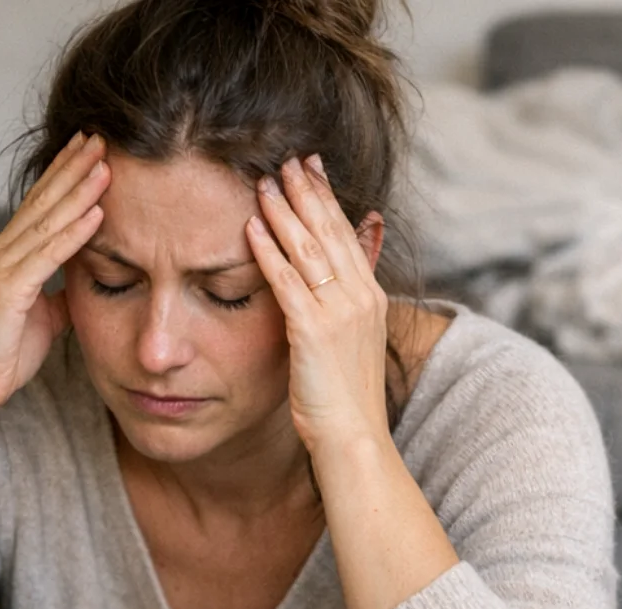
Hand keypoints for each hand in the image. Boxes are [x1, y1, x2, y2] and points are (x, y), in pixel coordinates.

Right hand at [0, 132, 110, 420]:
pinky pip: (47, 256)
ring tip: (105, 164)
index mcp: (6, 256)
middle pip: (43, 201)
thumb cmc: (0, 356)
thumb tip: (85, 281)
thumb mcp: (43, 318)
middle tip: (100, 136)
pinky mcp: (7, 290)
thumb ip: (60, 293)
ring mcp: (0, 268)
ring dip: (78, 191)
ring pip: (47, 221)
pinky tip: (96, 213)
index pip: (40, 207)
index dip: (64, 176)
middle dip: (72, 167)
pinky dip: (73, 233)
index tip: (89, 151)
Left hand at [245, 154, 390, 456]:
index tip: (310, 167)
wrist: (355, 436)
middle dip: (306, 192)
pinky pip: (287, 282)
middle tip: (285, 158)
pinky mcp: (314, 332)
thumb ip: (348, 303)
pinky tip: (251, 228)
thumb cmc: (347, 397)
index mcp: (370, 296)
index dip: (327, 198)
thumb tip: (342, 282)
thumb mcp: (354, 342)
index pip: (347, 234)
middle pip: (330, 231)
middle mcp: (360, 297)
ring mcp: (340, 313)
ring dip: (283, 212)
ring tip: (262, 181)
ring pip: (308, 249)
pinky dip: (269, 252)